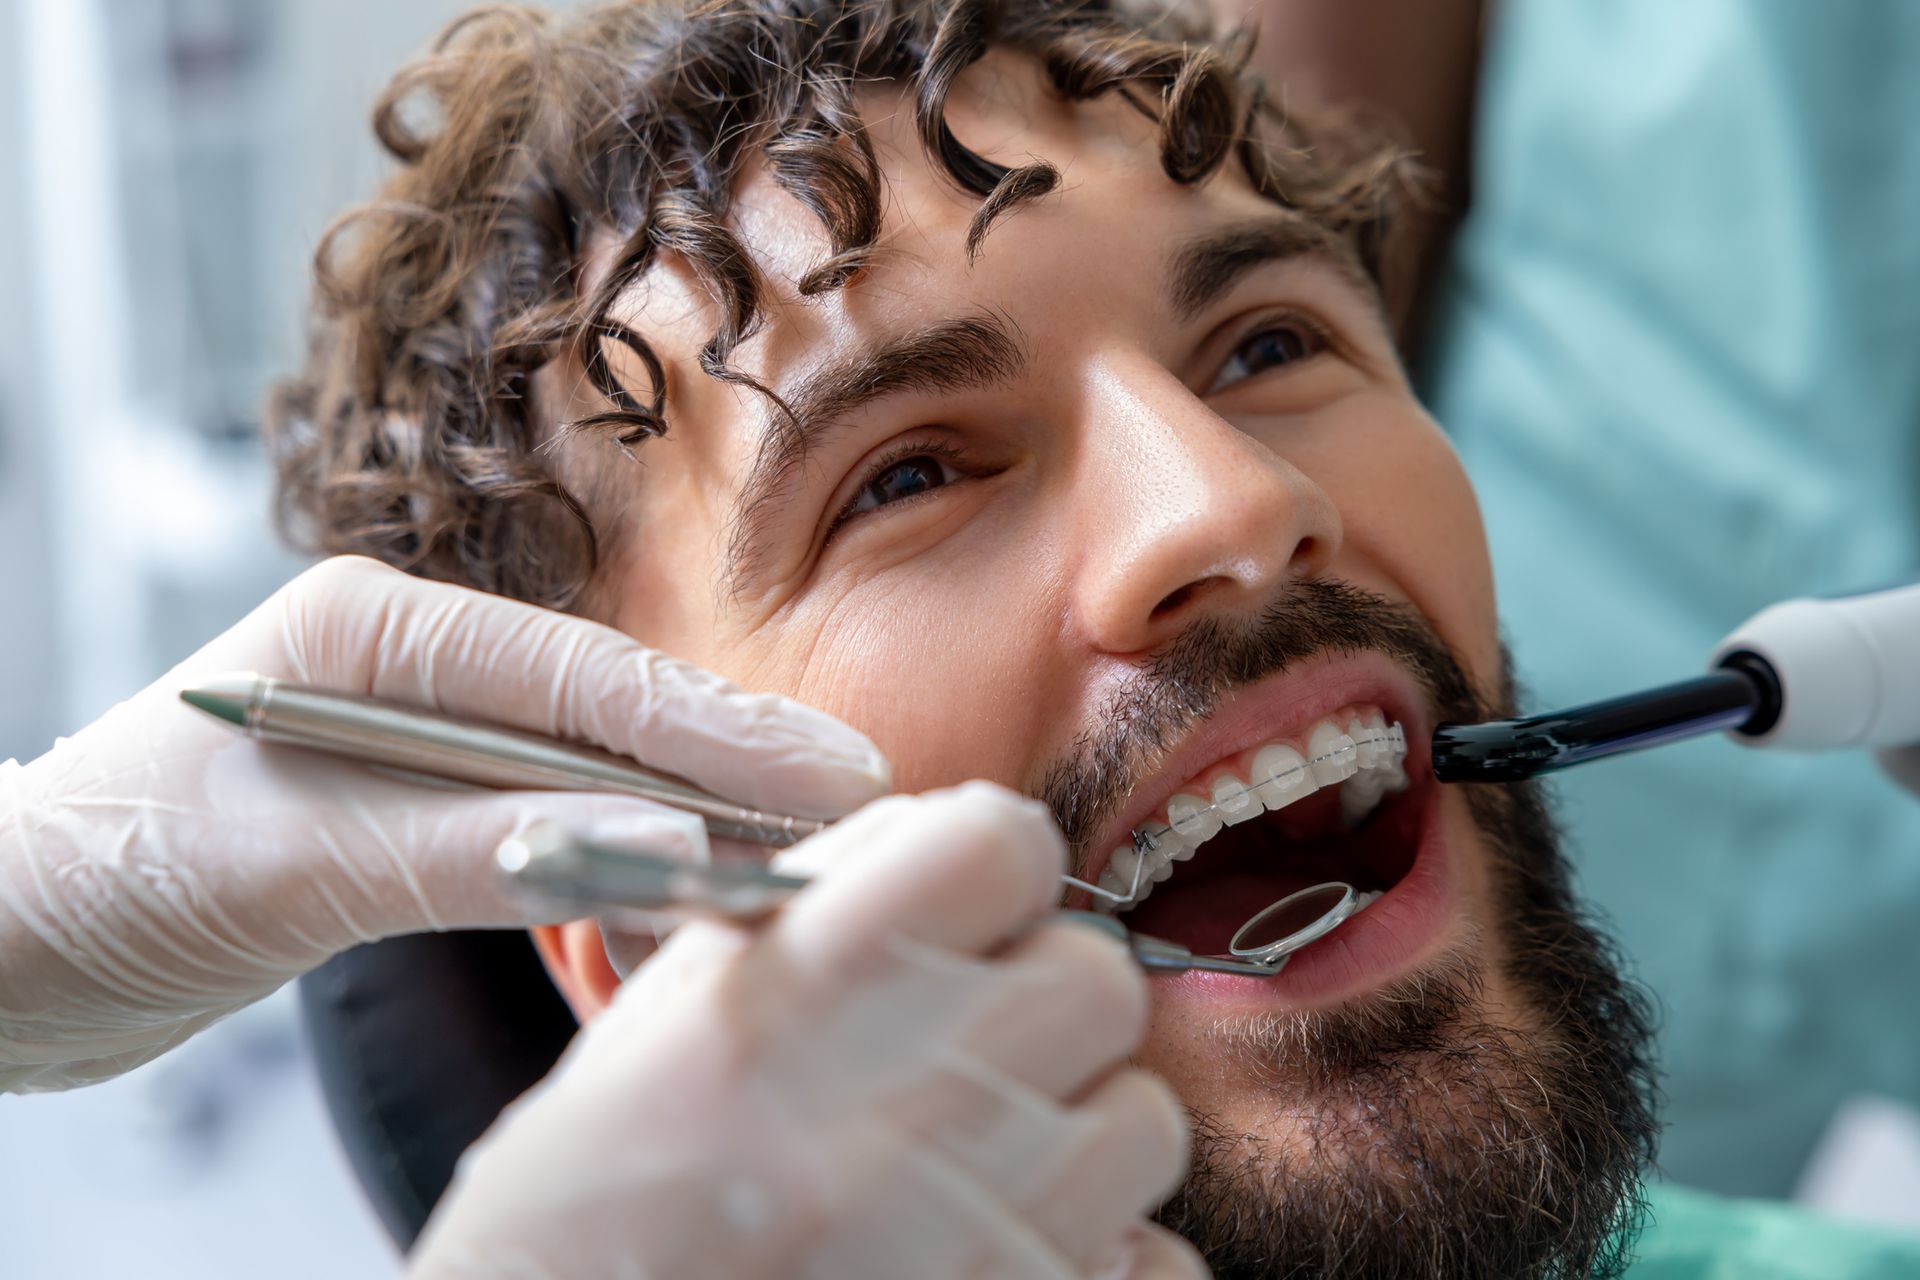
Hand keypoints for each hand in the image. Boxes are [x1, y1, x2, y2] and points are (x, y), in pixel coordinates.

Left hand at [0, 555, 889, 1091]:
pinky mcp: (414, 809)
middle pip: (609, 718)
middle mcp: (409, 666)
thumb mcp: (292, 862)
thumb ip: (482, 846)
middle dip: (732, 772)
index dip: (719, 731)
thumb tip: (660, 841)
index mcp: (373, 631)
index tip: (834, 773)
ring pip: (592, 779)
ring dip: (683, 834)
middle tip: (860, 817)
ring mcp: (416, 736)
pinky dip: (614, 877)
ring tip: (791, 877)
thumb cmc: (99, 882)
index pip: (586, 677)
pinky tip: (678, 910)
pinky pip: (548, 834)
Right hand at [409, 784, 1206, 1279]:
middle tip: (972, 1058)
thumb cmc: (592, 1207)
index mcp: (809, 987)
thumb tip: (950, 844)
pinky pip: (1157, 1263)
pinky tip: (995, 1261)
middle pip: (1101, 980)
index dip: (995, 870)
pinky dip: (1099, 1264)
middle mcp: (912, 1098)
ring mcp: (984, 1227)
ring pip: (1144, 1121)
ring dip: (1075, 1142)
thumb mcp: (669, 1022)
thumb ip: (818, 917)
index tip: (972, 913)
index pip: (1006, 843)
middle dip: (1047, 1008)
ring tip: (973, 1179)